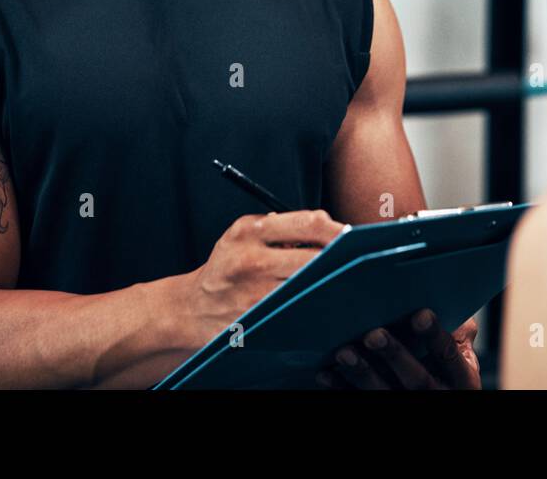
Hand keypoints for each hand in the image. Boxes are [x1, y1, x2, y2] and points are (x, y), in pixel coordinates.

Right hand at [188, 210, 346, 345]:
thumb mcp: (244, 233)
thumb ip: (282, 227)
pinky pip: (299, 311)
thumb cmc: (228, 264)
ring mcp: (254, 295)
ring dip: (329, 284)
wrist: (191, 308)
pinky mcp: (258, 322)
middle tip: (354, 261)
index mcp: (249, 231)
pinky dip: (312, 305)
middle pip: (315, 258)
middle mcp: (251, 262)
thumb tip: (332, 227)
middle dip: (339, 259)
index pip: (309, 223)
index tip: (354, 236)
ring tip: (337, 280)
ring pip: (311, 287)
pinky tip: (316, 302)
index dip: (339, 230)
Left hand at [318, 310, 480, 389]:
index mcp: (461, 378)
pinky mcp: (382, 406)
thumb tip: (444, 295)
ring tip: (345, 352)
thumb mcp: (460, 346)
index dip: (435, 336)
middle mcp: (437, 395)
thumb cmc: (445, 361)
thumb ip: (458, 325)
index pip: (449, 356)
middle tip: (374, 334)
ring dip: (362, 372)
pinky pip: (358, 400)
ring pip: (384, 393)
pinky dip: (341, 386)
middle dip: (395, 355)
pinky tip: (327, 371)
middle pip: (417, 379)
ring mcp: (407, 404)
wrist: (434, 393)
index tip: (420, 314)